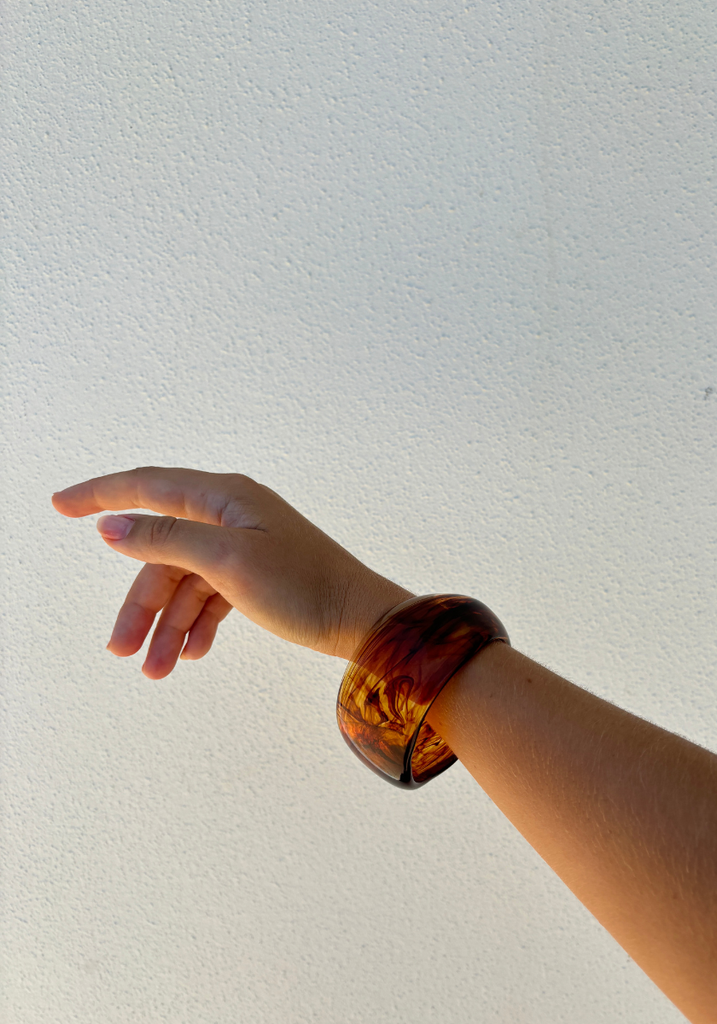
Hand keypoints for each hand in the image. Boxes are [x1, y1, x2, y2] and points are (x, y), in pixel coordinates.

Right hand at [52, 467, 413, 677]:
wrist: (364, 622)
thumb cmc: (304, 586)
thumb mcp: (228, 561)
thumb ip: (167, 539)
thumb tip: (112, 525)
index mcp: (225, 496)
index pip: (148, 486)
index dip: (100, 495)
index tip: (58, 506)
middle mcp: (232, 514)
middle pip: (162, 551)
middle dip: (139, 602)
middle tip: (119, 649)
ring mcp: (245, 544)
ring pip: (185, 581)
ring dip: (167, 624)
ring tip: (158, 670)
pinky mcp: (257, 574)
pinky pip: (210, 595)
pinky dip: (197, 623)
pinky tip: (193, 653)